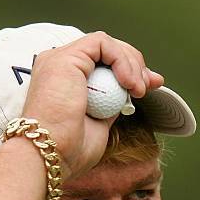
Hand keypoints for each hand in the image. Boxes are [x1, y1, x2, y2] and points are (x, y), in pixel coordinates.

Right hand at [21, 31, 163, 178]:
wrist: (49, 155)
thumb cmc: (67, 151)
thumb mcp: (98, 126)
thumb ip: (109, 106)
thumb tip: (128, 94)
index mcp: (61, 83)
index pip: (99, 66)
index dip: (127, 72)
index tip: (147, 88)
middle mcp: (57, 67)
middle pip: (104, 53)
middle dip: (134, 65)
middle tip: (150, 85)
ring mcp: (59, 60)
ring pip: (106, 45)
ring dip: (131, 64)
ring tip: (138, 89)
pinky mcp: (65, 57)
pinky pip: (102, 44)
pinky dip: (122, 60)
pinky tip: (128, 83)